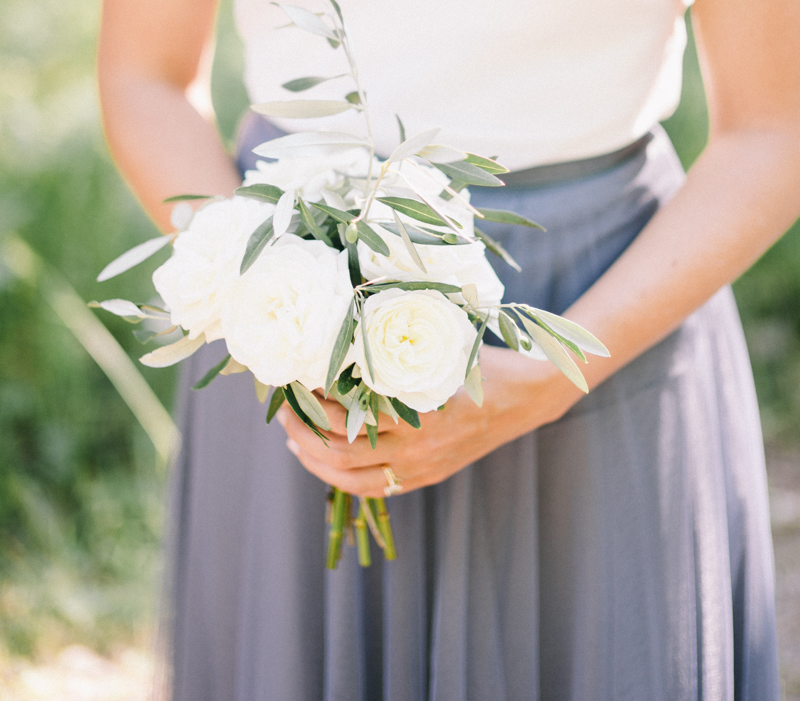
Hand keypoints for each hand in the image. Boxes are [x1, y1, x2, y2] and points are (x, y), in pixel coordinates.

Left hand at [276, 347, 580, 495]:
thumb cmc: (484, 360)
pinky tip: (322, 459)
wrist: (528, 397)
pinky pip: (374, 487)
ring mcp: (423, 467)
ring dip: (315, 459)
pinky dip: (340, 476)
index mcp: (421, 411)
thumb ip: (401, 345)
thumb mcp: (443, 345)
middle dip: (304, 431)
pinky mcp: (426, 476)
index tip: (295, 378)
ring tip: (292, 437)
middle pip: (341, 451)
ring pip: (352, 478)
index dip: (315, 401)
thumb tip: (349, 324)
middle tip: (282, 408)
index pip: (350, 414)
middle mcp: (419, 447)